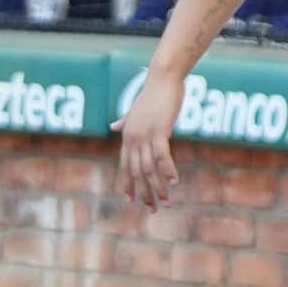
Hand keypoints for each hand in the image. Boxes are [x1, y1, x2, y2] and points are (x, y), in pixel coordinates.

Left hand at [115, 68, 186, 209]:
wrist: (162, 78)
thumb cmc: (152, 93)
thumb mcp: (136, 110)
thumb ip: (124, 120)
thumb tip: (113, 125)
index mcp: (127, 135)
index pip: (125, 165)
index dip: (127, 183)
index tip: (130, 200)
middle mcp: (132, 138)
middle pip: (137, 172)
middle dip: (144, 192)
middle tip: (152, 209)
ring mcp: (144, 135)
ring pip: (149, 168)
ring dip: (158, 187)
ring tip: (166, 201)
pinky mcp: (158, 130)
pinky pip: (162, 156)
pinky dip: (168, 170)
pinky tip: (174, 182)